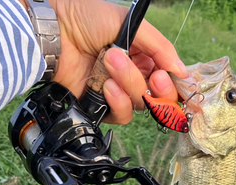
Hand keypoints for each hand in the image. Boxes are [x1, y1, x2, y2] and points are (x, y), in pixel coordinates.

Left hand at [19, 0, 187, 123]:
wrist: (53, 30)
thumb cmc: (86, 18)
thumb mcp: (130, 23)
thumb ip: (160, 47)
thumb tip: (182, 72)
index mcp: (143, 55)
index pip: (168, 78)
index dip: (172, 83)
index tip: (166, 76)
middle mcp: (132, 75)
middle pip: (159, 97)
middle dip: (157, 88)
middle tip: (152, 77)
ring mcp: (117, 92)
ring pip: (140, 105)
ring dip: (129, 85)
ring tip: (110, 62)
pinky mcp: (101, 105)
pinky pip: (121, 115)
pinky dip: (117, 102)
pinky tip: (106, 85)